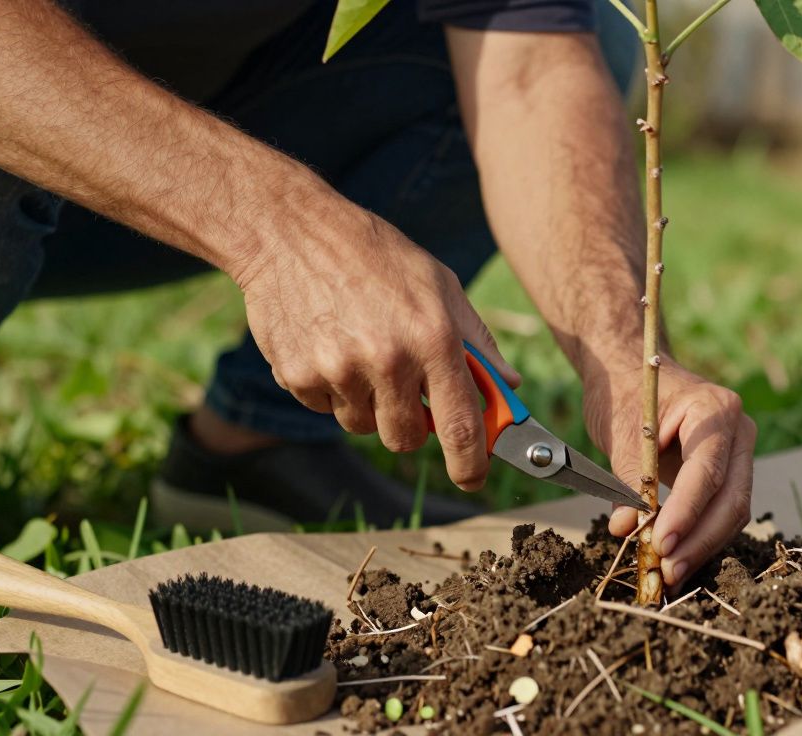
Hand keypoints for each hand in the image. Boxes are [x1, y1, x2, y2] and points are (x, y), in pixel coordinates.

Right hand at [232, 201, 518, 489]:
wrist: (291, 232)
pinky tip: (328, 343)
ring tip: (360, 350)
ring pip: (362, 425)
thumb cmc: (376, 256)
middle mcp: (388, 360)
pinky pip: (324, 408)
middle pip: (406, 439)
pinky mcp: (298, 375)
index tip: (473, 477)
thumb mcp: (440, 285)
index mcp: (433, 338)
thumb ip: (476, 342)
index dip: (470, 464)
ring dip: (366, 404)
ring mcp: (338, 370)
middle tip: (403, 391)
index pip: (461, 427)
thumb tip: (509, 386)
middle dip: (410, 426)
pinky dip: (330, 388)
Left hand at [585, 359, 756, 587]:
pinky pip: (723, 510)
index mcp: (714, 409)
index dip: (686, 512)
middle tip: (667, 570)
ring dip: (702, 545)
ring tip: (669, 572)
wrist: (634, 371)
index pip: (707, 471)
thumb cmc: (626, 393)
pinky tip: (678, 558)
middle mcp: (738, 431)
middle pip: (732, 498)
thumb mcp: (621, 433)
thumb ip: (628, 481)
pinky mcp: (730, 473)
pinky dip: (701, 536)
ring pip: (733, 511)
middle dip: (699, 539)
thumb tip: (625, 529)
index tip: (661, 543)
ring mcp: (740, 453)